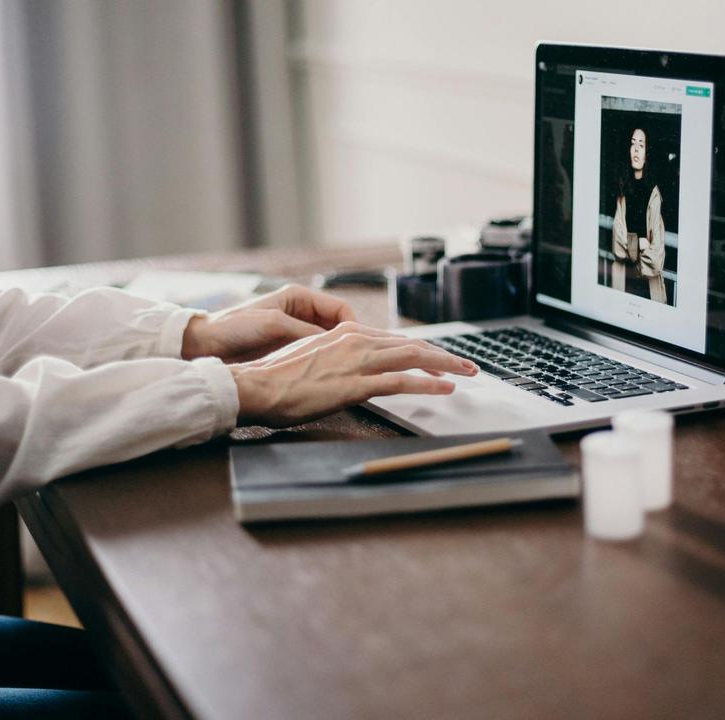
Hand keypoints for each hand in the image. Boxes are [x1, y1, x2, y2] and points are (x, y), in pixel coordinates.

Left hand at [181, 284, 356, 362]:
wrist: (206, 345)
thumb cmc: (234, 327)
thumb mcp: (273, 324)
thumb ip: (305, 331)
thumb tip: (333, 342)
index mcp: (299, 297)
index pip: (340, 309)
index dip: (352, 326)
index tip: (357, 344)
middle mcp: (301, 313)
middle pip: (337, 327)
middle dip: (348, 342)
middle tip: (356, 360)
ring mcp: (295, 332)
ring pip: (328, 343)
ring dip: (336, 354)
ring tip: (343, 369)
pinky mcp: (288, 350)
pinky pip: (314, 355)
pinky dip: (322, 363)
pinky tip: (325, 374)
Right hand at [229, 322, 477, 426]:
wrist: (257, 385)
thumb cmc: (277, 378)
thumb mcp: (311, 358)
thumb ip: (336, 359)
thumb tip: (349, 369)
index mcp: (345, 334)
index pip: (394, 340)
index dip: (421, 350)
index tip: (439, 359)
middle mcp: (355, 341)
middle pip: (411, 345)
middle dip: (443, 355)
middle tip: (467, 364)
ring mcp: (357, 361)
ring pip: (413, 358)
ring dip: (446, 365)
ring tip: (467, 372)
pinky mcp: (356, 384)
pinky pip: (402, 382)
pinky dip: (428, 384)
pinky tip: (445, 388)